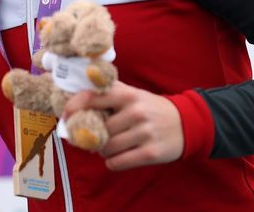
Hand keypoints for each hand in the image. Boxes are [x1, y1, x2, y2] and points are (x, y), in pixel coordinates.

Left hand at [61, 80, 182, 170]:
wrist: (187, 123)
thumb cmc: (150, 107)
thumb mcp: (132, 93)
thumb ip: (107, 91)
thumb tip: (74, 94)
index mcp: (127, 94)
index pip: (92, 98)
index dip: (74, 106)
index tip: (66, 115)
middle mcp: (136, 112)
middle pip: (98, 129)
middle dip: (93, 136)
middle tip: (96, 137)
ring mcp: (144, 133)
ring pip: (107, 148)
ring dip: (102, 151)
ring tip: (108, 147)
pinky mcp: (151, 152)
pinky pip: (119, 162)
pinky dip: (112, 163)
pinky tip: (116, 158)